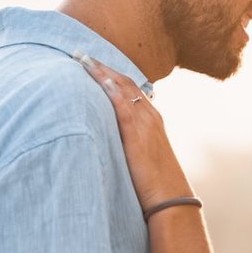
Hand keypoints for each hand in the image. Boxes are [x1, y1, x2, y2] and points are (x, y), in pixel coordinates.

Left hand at [73, 53, 191, 209]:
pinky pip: (124, 106)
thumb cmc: (155, 184)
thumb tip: (108, 141)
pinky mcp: (138, 135)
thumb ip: (128, 144)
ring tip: (82, 59)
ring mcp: (146, 124)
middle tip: (81, 53)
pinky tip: (98, 79)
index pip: (129, 88)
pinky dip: (111, 89)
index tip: (92, 63)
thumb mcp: (142, 157)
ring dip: (102, 71)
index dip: (110, 74)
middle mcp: (150, 116)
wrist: (170, 199)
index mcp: (152, 119)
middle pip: (125, 82)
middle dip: (103, 66)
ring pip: (123, 88)